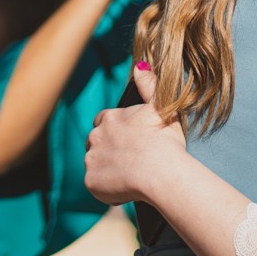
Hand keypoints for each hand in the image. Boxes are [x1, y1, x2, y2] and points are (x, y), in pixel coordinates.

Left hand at [85, 67, 189, 205]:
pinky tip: (126, 190)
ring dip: (108, 170)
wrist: (162, 172)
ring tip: (130, 178)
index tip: (128, 141)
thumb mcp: (161, 107)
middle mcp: (95, 136)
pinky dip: (107, 189)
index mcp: (109, 118)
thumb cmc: (165, 140)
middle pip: (96, 143)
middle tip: (130, 161)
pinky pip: (96, 186)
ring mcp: (91, 159)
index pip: (102, 121)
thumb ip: (149, 85)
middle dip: (108, 150)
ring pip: (95, 164)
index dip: (115, 132)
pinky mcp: (91, 181)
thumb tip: (140, 65)